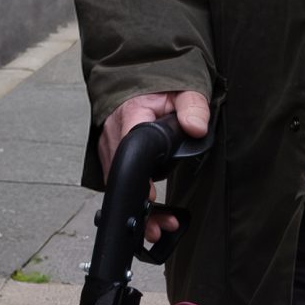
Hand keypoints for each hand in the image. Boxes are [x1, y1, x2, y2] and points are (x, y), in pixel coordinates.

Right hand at [98, 89, 210, 246]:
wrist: (139, 77)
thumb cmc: (161, 85)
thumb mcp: (184, 89)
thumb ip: (193, 106)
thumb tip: (196, 128)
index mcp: (132, 114)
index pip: (130, 148)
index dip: (139, 177)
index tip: (150, 197)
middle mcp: (114, 132)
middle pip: (121, 176)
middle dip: (140, 205)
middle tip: (159, 227)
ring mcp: (109, 144)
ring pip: (118, 183)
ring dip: (137, 206)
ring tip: (158, 228)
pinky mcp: (110, 153)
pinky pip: (118, 179)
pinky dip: (133, 196)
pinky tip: (150, 212)